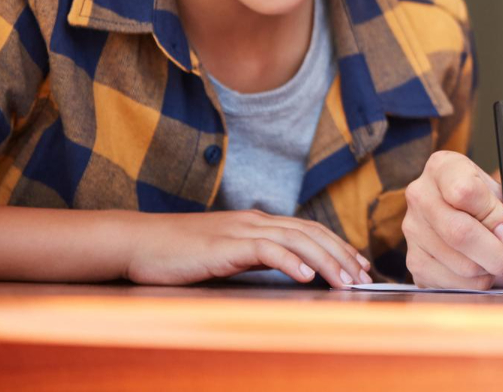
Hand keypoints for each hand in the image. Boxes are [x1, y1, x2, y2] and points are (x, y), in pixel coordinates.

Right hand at [122, 210, 372, 287]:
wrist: (138, 242)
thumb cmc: (178, 254)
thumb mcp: (225, 255)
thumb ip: (255, 258)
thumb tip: (287, 271)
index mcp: (257, 223)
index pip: (309, 230)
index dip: (338, 245)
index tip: (359, 264)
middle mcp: (255, 221)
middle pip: (311, 233)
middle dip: (342, 254)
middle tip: (364, 276)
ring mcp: (241, 230)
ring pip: (296, 240)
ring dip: (326, 260)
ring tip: (346, 280)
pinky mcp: (226, 246)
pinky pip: (265, 250)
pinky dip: (290, 261)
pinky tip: (306, 275)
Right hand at [402, 150, 502, 288]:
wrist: (488, 227)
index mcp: (445, 167)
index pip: (464, 191)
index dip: (494, 215)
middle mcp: (420, 195)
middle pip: (458, 231)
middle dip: (495, 251)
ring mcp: (412, 230)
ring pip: (457, 262)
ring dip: (488, 269)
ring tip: (496, 259)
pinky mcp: (413, 263)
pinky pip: (449, 284)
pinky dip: (475, 283)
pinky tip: (480, 269)